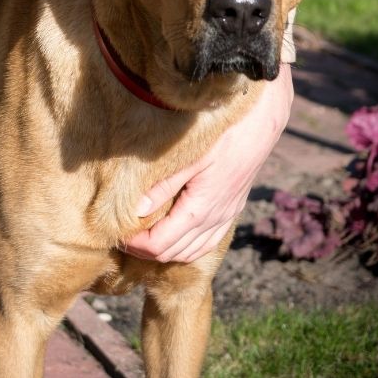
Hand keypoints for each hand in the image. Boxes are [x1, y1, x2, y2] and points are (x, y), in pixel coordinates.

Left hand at [124, 64, 293, 262]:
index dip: (135, 244)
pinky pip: (207, 242)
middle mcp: (214, 219)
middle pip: (173, 252)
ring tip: (142, 237)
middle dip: (145, 250)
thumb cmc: (222, 135)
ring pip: (191, 251)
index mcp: (199, 209)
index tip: (117, 233)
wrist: (260, 124)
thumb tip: (136, 209)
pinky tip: (173, 236)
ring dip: (165, 251)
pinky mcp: (231, 210)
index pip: (160, 244)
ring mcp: (225, 217)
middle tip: (123, 235)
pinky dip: (186, 247)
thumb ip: (163, 185)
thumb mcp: (189, 158)